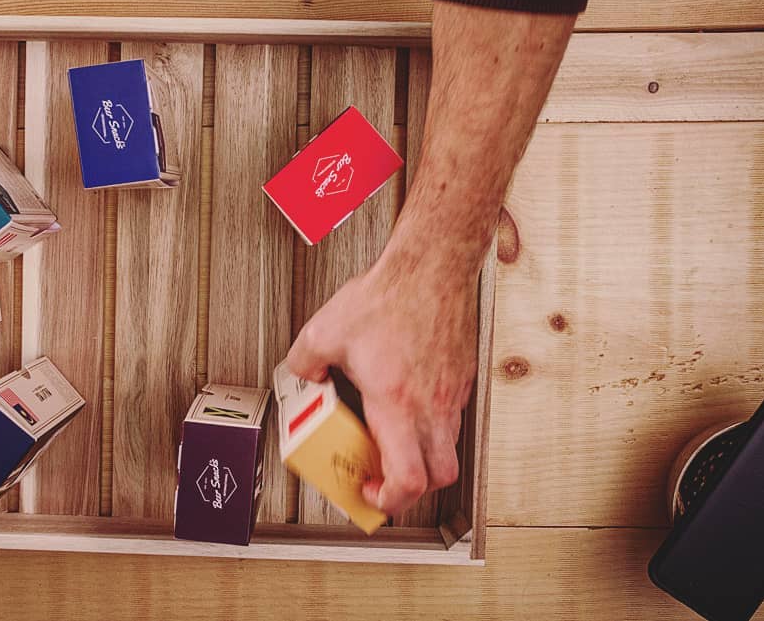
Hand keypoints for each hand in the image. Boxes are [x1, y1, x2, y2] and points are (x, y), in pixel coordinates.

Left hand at [286, 251, 477, 516]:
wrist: (431, 266)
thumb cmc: (390, 295)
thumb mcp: (325, 330)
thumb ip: (305, 361)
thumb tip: (302, 375)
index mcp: (397, 403)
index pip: (409, 478)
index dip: (390, 499)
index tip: (369, 490)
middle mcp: (432, 405)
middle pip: (439, 477)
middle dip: (411, 489)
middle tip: (383, 478)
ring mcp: (451, 392)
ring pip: (448, 448)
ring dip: (422, 457)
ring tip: (392, 441)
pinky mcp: (461, 377)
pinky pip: (452, 417)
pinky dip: (431, 426)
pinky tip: (407, 404)